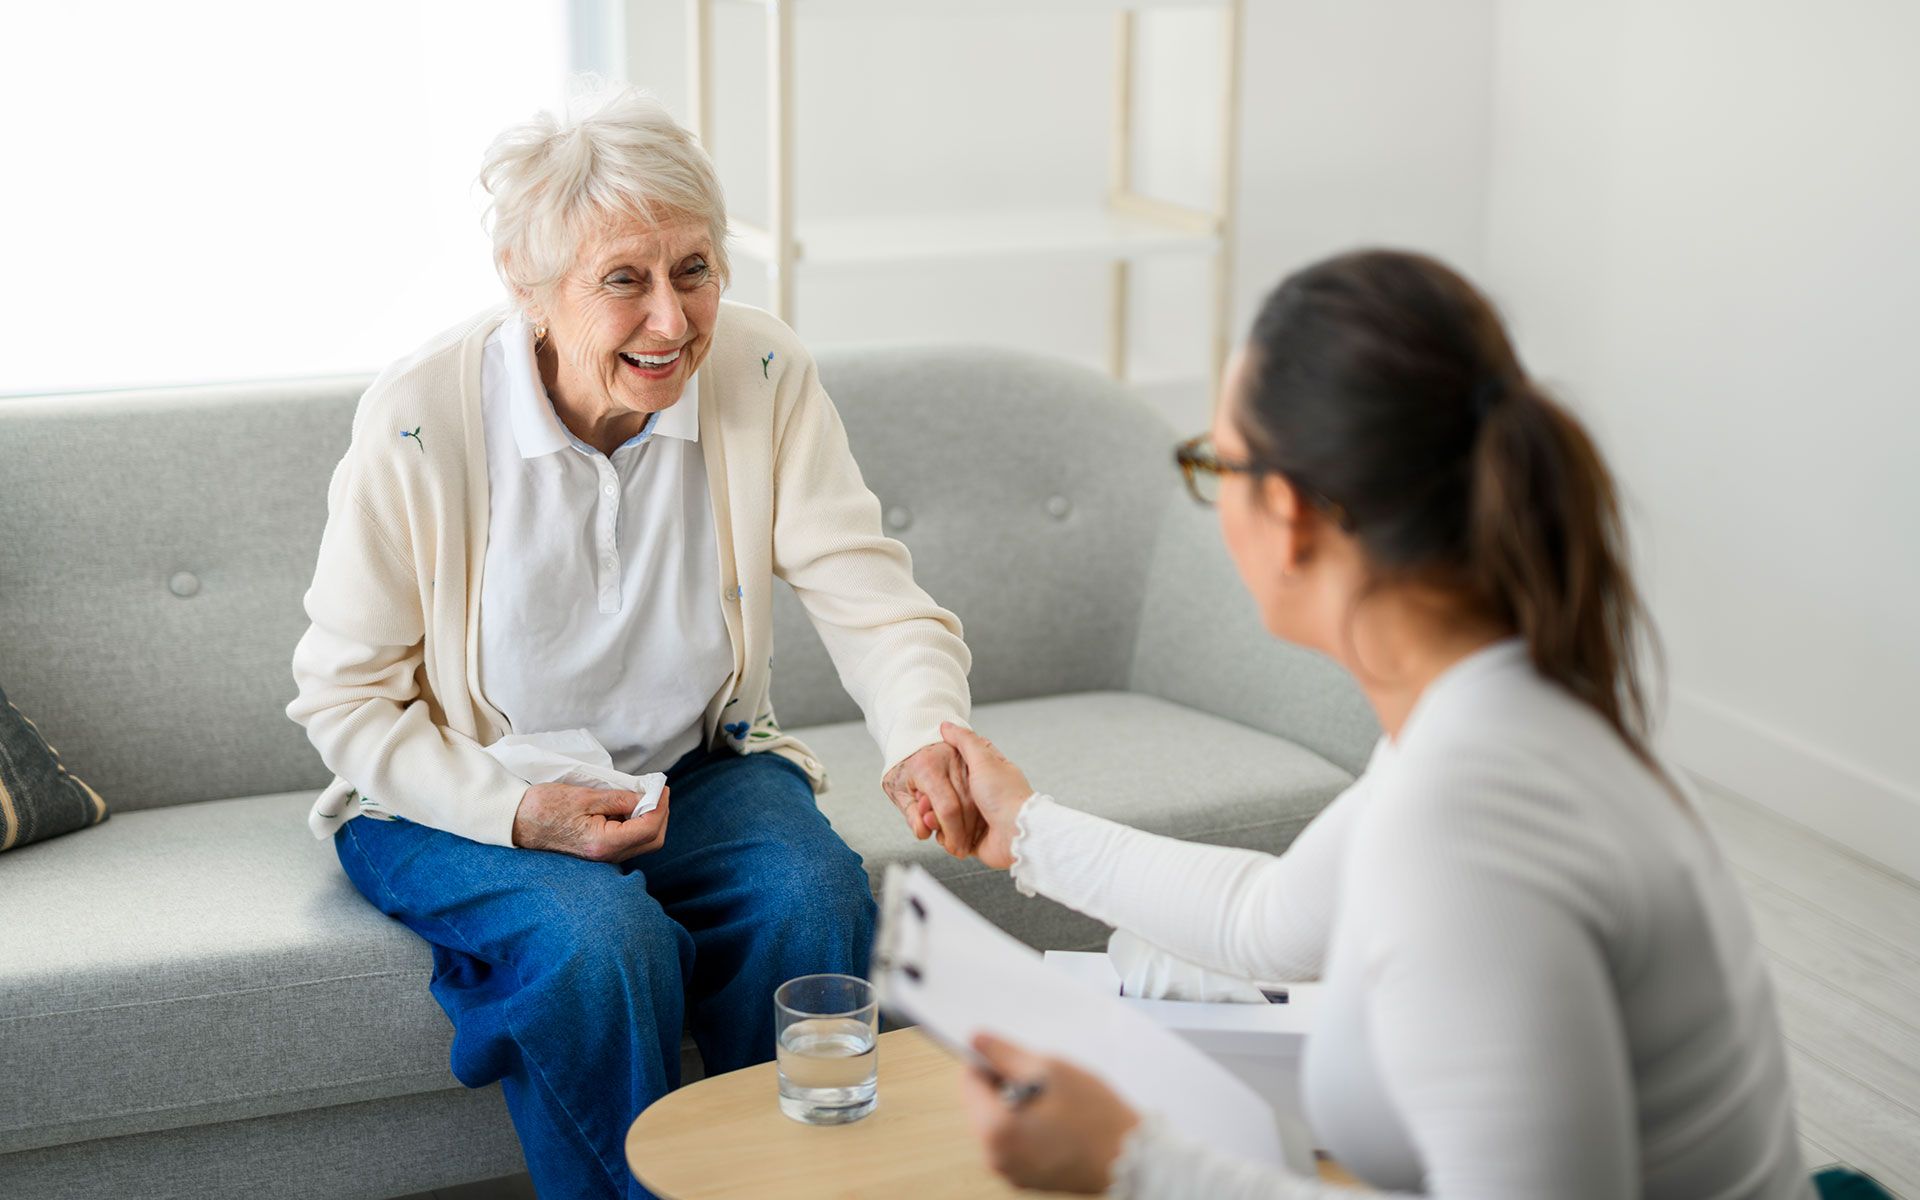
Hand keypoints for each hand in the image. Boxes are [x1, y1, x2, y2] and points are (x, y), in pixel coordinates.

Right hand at [511, 782, 669, 861]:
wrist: (515, 820)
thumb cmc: (545, 806)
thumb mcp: (585, 796)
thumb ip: (620, 799)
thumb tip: (648, 797)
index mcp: (603, 843)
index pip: (649, 828)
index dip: (660, 806)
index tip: (661, 786)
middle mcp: (606, 856)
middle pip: (652, 840)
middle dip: (660, 814)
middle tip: (656, 791)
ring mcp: (602, 856)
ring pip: (643, 842)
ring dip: (649, 819)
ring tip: (642, 796)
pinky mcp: (598, 851)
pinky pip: (628, 841)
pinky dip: (636, 823)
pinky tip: (628, 806)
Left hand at [884, 741, 977, 856]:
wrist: (911, 737)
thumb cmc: (903, 765)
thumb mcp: (897, 790)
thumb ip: (911, 814)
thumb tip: (923, 833)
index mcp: (928, 768)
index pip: (947, 807)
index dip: (952, 832)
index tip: (952, 847)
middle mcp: (950, 761)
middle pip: (966, 805)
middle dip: (964, 833)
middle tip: (959, 849)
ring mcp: (964, 759)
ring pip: (977, 799)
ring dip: (973, 824)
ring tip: (964, 839)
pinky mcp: (973, 761)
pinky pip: (980, 791)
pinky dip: (977, 812)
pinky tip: (971, 825)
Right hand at [939, 722, 1033, 869]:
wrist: (1018, 834)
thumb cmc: (1006, 797)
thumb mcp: (983, 760)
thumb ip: (964, 741)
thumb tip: (947, 725)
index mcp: (985, 773)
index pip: (954, 767)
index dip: (939, 773)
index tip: (929, 777)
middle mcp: (980, 795)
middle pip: (946, 795)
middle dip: (933, 802)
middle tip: (927, 803)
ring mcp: (977, 818)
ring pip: (946, 818)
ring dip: (938, 821)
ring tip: (934, 821)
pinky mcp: (973, 839)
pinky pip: (952, 839)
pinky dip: (947, 839)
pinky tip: (946, 836)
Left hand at [959, 1032, 1140, 1193]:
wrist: (1133, 1159)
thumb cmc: (1096, 1117)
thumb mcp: (1050, 1070)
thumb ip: (1006, 1053)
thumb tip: (977, 1039)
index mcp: (995, 1131)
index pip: (970, 1080)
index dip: (992, 1062)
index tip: (1017, 1058)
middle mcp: (995, 1157)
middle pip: (981, 1104)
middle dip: (1006, 1086)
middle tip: (1044, 1081)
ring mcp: (1011, 1171)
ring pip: (998, 1123)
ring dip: (1018, 1105)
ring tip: (1055, 1103)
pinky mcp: (1027, 1177)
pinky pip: (1014, 1142)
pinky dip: (1028, 1126)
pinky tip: (1058, 1121)